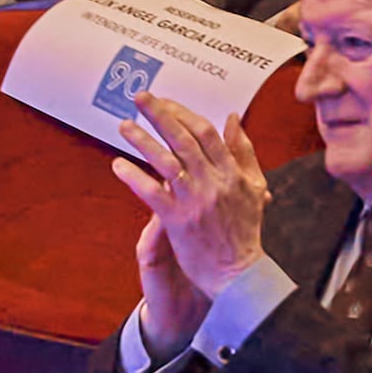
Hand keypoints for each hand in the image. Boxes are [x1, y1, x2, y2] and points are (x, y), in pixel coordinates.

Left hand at [111, 90, 269, 311]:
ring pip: (166, 162)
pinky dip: (134, 177)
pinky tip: (118, 165)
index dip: (183, 113)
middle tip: (139, 97)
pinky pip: (152, 193)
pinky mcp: (179, 221)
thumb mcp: (253, 187)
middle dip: (160, 115)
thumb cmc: (244, 231)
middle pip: (184, 139)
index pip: (206, 133)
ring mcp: (196, 201)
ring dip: (142, 140)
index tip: (165, 101)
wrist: (239, 275)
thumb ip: (243, 152)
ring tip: (124, 125)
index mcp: (232, 173)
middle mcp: (214, 182)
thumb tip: (232, 118)